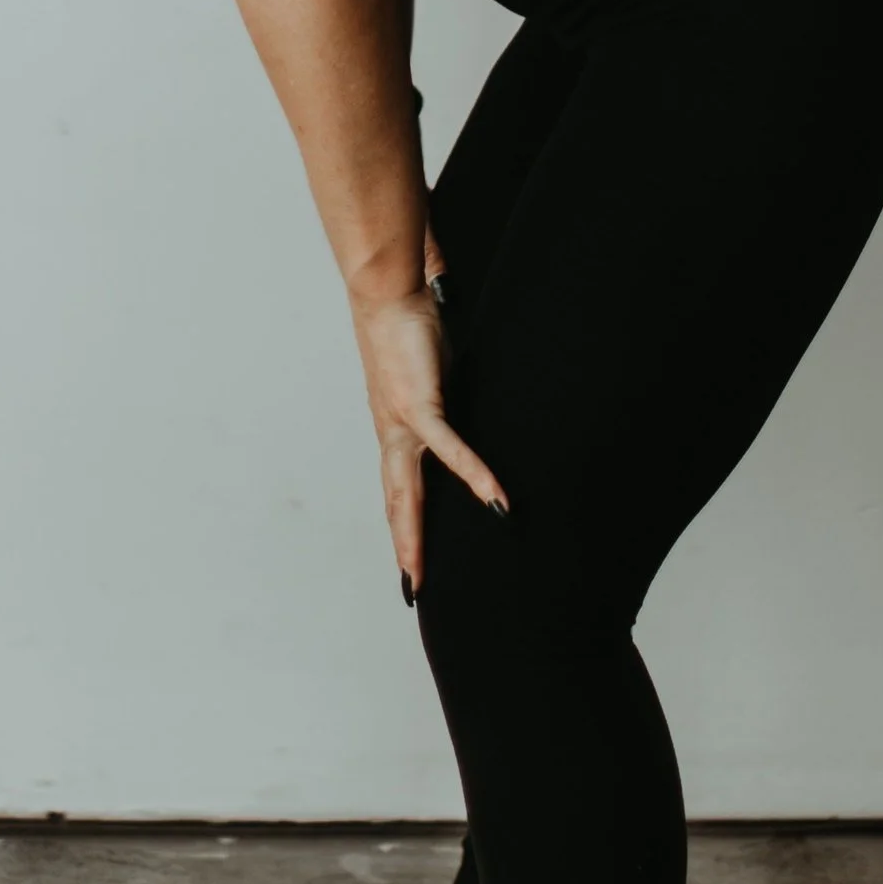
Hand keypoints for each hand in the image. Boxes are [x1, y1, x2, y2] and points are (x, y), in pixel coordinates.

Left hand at [351, 282, 507, 595]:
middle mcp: (392, 432)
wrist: (386, 291)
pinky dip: (474, 477)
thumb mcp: (432, 373)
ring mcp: (402, 421)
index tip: (409, 561)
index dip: (404, 526)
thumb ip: (444, 396)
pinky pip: (450, 451)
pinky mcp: (420, 404)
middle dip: (404, 547)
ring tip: (420, 576)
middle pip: (398, 502)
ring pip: (408, 492)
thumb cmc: (410, 324)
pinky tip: (496, 502)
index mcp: (394, 427)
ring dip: (413, 536)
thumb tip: (462, 403)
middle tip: (411, 591)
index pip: (399, 487)